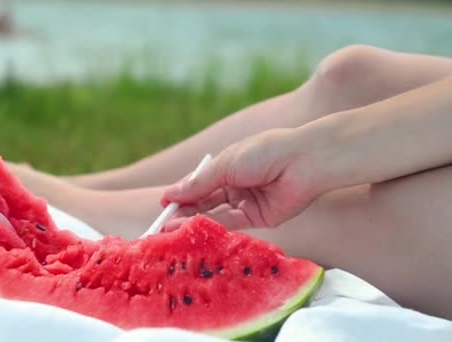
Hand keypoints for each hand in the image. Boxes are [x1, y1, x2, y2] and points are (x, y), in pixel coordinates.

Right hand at [161, 129, 324, 231]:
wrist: (304, 161)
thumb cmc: (265, 152)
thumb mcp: (225, 165)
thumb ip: (199, 184)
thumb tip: (169, 194)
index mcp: (226, 166)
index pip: (198, 183)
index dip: (180, 194)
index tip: (163, 205)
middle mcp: (235, 185)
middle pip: (204, 201)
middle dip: (183, 212)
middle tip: (162, 225)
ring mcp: (245, 202)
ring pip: (214, 214)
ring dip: (193, 221)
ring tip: (172, 229)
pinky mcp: (258, 217)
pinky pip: (230, 223)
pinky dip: (212, 226)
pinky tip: (194, 228)